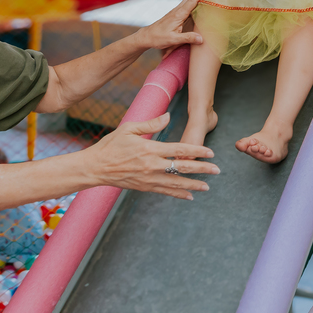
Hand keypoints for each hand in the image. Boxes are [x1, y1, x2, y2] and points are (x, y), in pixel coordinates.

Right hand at [84, 113, 218, 199]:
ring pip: (176, 183)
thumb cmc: (110, 145)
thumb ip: (151, 124)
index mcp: (150, 149)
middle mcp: (152, 166)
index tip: (210, 153)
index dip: (197, 151)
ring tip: (208, 186)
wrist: (95, 168)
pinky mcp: (144, 187)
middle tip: (217, 170)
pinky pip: (165, 192)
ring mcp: (148, 179)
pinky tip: (189, 196)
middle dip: (202, 169)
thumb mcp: (129, 128)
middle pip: (182, 168)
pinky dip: (178, 194)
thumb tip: (168, 116)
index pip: (180, 150)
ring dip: (194, 185)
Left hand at [134, 0, 213, 53]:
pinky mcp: (177, 12)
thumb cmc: (159, 38)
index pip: (193, 0)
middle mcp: (179, 9)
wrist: (148, 36)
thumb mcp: (173, 40)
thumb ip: (187, 38)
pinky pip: (189, 0)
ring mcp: (178, 10)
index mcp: (179, 14)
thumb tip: (201, 38)